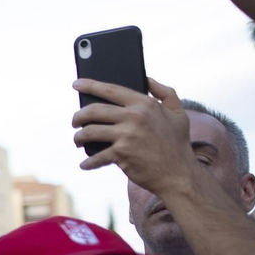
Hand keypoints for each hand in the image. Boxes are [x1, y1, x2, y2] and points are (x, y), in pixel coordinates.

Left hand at [72, 78, 199, 195]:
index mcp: (145, 104)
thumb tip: (148, 79)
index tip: (77, 84)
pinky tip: (85, 164)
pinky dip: (88, 162)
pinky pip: (96, 156)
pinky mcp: (121, 154)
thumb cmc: (178, 144)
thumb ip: (165, 93)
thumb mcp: (179, 114)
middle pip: (94, 111)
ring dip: (79, 137)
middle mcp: (134, 117)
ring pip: (89, 131)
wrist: (179, 175)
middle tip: (75, 122)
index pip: (112, 90)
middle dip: (78, 116)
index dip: (91, 85)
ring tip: (78, 140)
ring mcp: (127, 135)